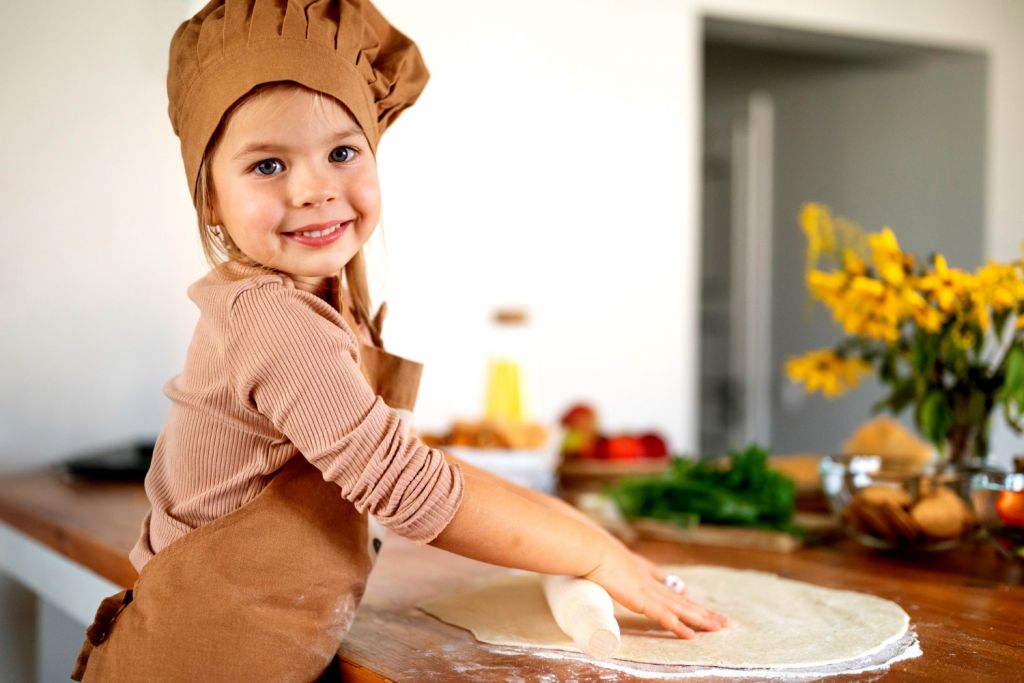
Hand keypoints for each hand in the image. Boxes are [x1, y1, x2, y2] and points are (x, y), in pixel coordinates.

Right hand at [582, 543, 726, 638]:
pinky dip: (677, 626)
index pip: (658, 579)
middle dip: (696, 607)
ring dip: (699, 617)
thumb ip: (592, 558)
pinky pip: (663, 616)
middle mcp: (644, 577)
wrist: (588, 548)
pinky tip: (691, 634)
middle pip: (676, 595)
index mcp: (632, 565)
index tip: (683, 590)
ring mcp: (645, 588)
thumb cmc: (584, 548)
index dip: (671, 587)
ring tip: (718, 625)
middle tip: (717, 617)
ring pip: (678, 607)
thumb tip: (581, 561)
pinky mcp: (640, 599)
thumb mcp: (592, 552)